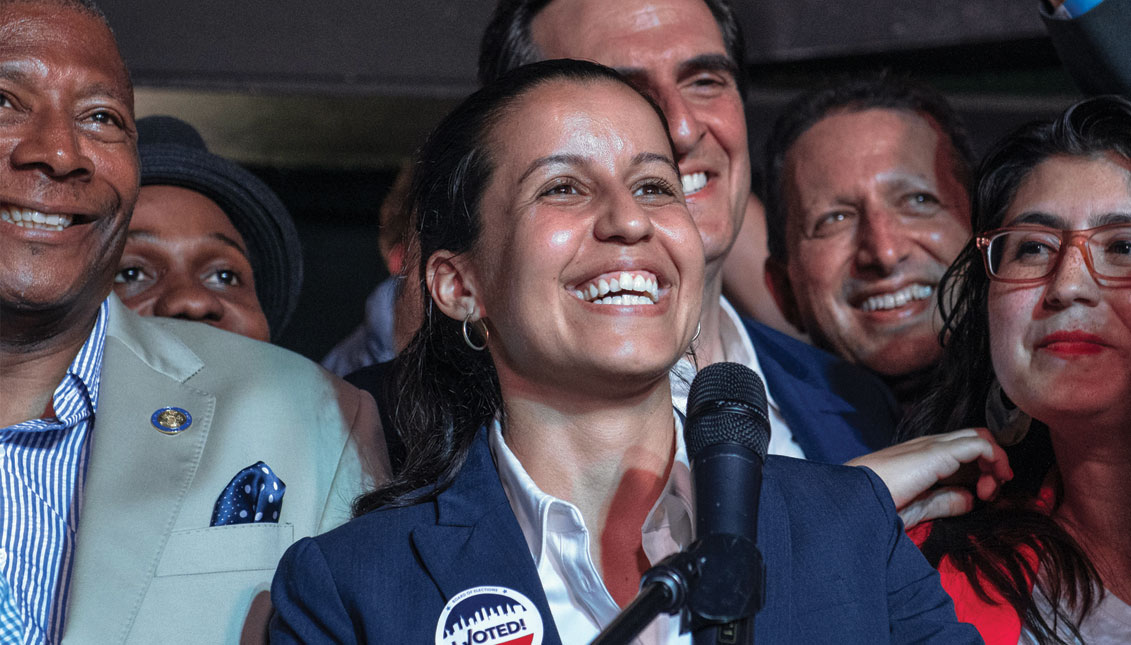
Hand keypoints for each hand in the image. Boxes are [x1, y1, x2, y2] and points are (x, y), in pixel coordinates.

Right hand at [846, 428, 1012, 528]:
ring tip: (991, 490)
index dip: (979, 470)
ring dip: (995, 463)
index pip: (960, 450)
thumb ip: (943, 502)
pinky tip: (991, 483)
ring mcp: (932, 446)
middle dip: (991, 465)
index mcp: (919, 457)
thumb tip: (969, 499)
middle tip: (990, 492)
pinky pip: (978, 445)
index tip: (982, 497)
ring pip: (979, 438)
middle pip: (973, 440)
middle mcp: (927, 446)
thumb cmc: (874, 507)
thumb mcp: (917, 508)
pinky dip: (994, 460)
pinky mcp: (937, 452)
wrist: (853, 500)